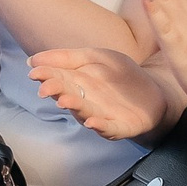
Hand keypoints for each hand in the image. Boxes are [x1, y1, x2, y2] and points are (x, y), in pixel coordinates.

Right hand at [28, 45, 166, 139]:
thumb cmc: (120, 75)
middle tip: (45, 88)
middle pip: (67, 96)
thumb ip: (67, 57)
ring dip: (75, 107)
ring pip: (85, 113)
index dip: (46, 76)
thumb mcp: (96, 57)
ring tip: (65, 101)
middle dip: (56, 92)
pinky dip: (100, 126)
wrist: (154, 91)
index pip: (57, 78)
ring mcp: (101, 116)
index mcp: (77, 83)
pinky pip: (108, 128)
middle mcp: (85, 101)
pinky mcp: (120, 127)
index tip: (35, 72)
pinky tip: (92, 122)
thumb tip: (32, 59)